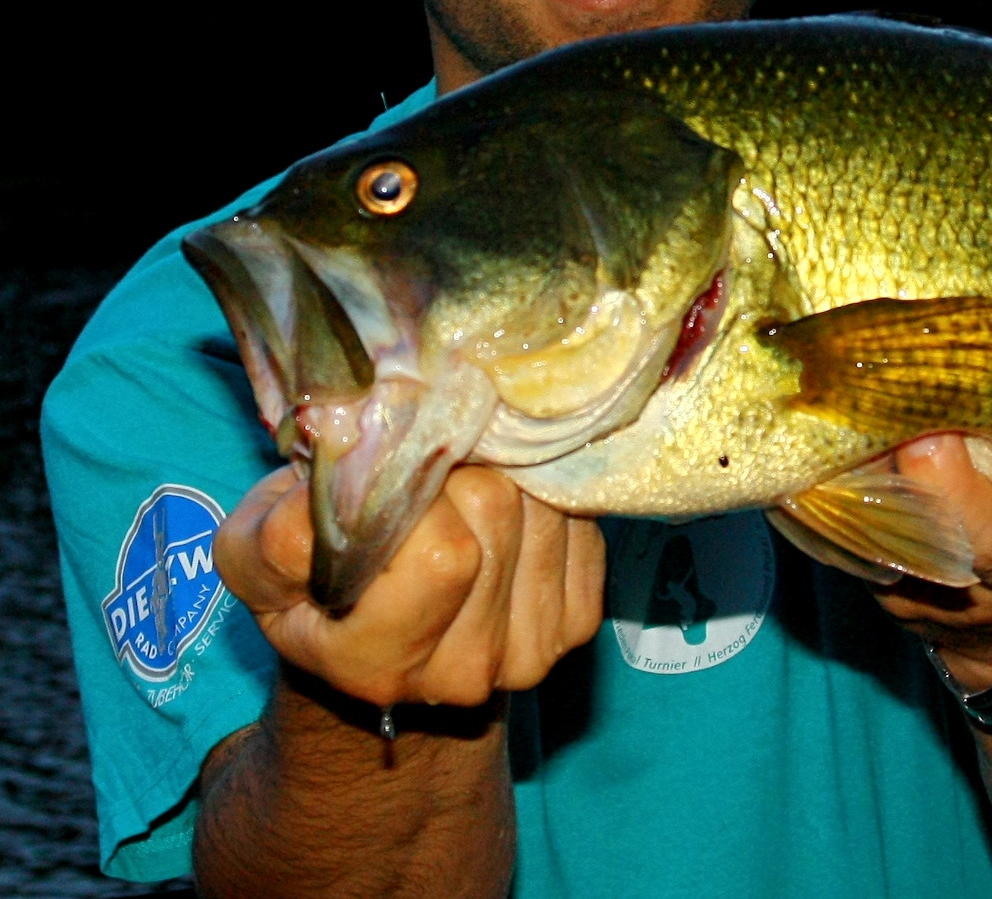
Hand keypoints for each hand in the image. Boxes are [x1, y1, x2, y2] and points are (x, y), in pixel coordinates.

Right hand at [214, 464, 603, 708]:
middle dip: (462, 471)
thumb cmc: (309, 572)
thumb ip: (281, 531)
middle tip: (429, 474)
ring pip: (545, 509)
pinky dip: (545, 499)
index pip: (443, 554)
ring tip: (460, 492)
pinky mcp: (576, 625)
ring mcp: (529, 655)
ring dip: (506, 479)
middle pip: (499, 514)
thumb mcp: (256, 549)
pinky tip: (506, 513)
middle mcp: (462, 674)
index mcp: (376, 664)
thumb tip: (347, 487)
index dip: (417, 493)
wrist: (373, 621)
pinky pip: (580, 525)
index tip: (388, 480)